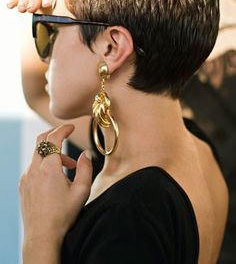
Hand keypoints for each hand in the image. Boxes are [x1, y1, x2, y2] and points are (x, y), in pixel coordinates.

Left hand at [19, 124, 92, 244]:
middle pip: (41, 140)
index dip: (63, 129)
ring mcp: (26, 177)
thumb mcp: (81, 190)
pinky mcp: (23, 184)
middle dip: (54, 134)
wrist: (42, 235)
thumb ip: (86, 167)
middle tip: (66, 135)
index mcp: (49, 168)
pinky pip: (33, 165)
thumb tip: (86, 153)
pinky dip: (45, 163)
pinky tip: (56, 177)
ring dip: (53, 153)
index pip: (53, 138)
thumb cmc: (63, 214)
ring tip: (69, 167)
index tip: (71, 127)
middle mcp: (34, 169)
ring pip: (38, 154)